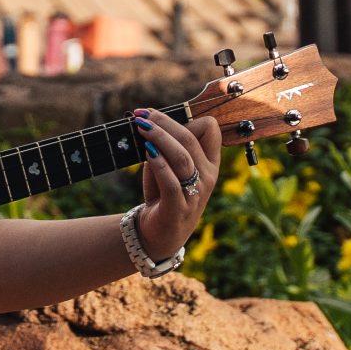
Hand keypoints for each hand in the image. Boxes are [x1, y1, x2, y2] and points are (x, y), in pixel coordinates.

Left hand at [131, 107, 222, 260]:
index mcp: (209, 163)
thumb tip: (149, 123)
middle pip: (190, 139)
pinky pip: (171, 182)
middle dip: (164, 123)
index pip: (210, 129)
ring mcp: (194, 194)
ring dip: (159, 138)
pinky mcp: (178, 208)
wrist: (159, 234)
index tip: (158, 115)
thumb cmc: (163, 195)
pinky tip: (147, 152)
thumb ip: (164, 147)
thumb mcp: (167, 167)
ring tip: (140, 128)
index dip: (186, 117)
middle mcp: (207, 176)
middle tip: (143, 116)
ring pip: (182, 157)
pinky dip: (159, 164)